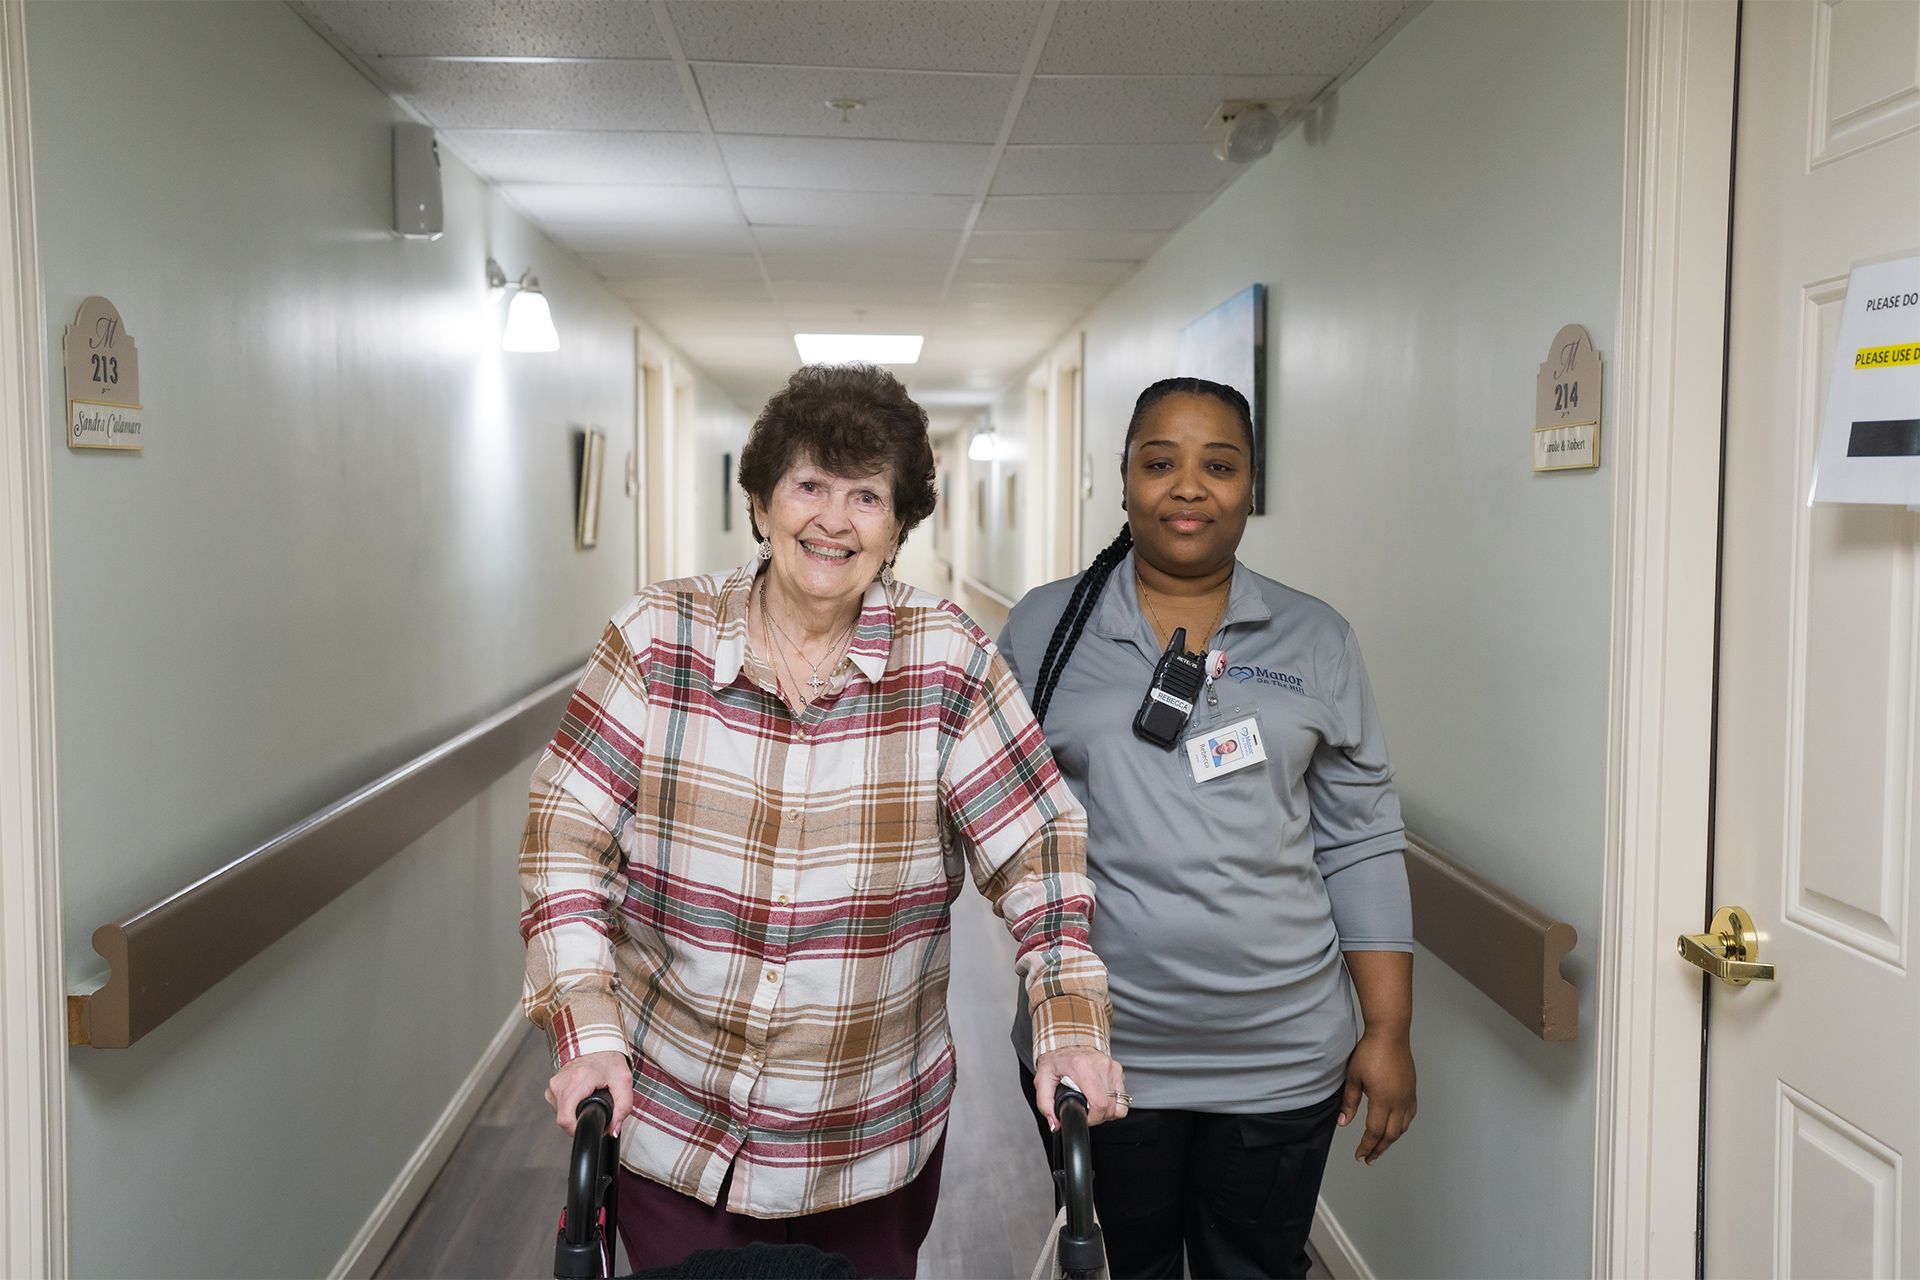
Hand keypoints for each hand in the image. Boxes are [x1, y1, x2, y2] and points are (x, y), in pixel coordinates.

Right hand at [545, 1049, 634, 1136]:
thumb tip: (613, 1130)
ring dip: (575, 1113)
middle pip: (564, 1119)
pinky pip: (558, 1106)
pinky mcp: (551, 1087)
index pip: (566, 1119)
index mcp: (576, 1081)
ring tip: (589, 1100)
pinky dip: (570, 1107)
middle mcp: (560, 1083)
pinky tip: (581, 1097)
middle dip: (581, 1120)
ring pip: (561, 1114)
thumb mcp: (624, 1081)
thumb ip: (623, 1107)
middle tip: (596, 1109)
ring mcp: (553, 1084)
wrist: (596, 1042)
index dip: (578, 1129)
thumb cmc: (609, 1061)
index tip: (591, 1125)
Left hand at [1033, 1047, 1128, 1128]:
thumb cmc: (1056, 1060)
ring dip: (1107, 1110)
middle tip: (1086, 1109)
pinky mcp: (1117, 1069)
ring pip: (1119, 1104)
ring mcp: (1111, 1066)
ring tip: (1092, 1102)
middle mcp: (1100, 1065)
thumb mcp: (1042, 1080)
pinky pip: (1122, 1096)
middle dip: (1099, 1116)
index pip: (1099, 1104)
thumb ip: (1045, 1104)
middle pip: (1110, 1107)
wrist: (1067, 1041)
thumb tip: (1055, 1123)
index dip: (1093, 1118)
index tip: (1084, 1116)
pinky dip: (1112, 1101)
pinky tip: (1099, 1095)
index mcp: (1082, 1067)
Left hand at [1340, 1031, 1415, 1163]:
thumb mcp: (1353, 1077)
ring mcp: (1408, 1097)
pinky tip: (1396, 1128)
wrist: (1390, 1034)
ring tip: (1380, 1147)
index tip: (1359, 1155)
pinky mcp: (1412, 1090)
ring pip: (1402, 1127)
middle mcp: (1399, 1102)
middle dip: (1378, 1149)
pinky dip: (1402, 1127)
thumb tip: (1343, 1122)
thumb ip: (1349, 1102)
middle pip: (1390, 1135)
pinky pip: (1410, 1115)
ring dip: (1391, 1140)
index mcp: (1383, 1101)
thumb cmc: (1370, 1051)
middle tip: (1369, 1158)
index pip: (1374, 1132)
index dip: (1366, 1146)